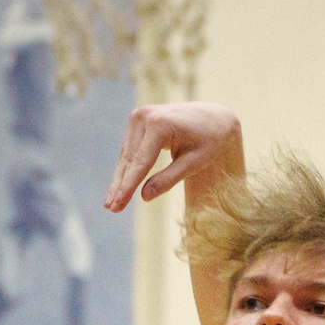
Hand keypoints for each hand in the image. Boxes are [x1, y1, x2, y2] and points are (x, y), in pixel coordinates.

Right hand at [104, 101, 240, 211]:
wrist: (213, 117)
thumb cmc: (209, 141)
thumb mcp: (194, 163)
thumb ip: (170, 179)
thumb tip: (145, 197)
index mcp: (161, 124)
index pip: (141, 162)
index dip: (129, 185)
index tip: (117, 203)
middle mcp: (146, 116)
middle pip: (130, 159)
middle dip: (121, 186)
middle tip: (111, 209)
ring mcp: (139, 115)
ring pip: (127, 156)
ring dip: (119, 180)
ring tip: (111, 204)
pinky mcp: (137, 119)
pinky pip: (130, 149)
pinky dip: (126, 168)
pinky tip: (119, 187)